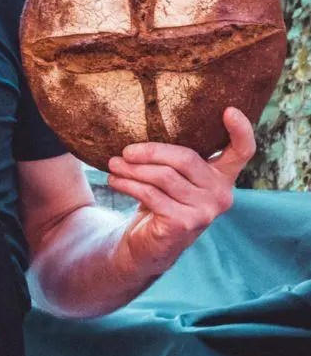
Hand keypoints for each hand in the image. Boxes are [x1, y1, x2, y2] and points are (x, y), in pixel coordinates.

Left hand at [107, 107, 254, 275]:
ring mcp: (205, 211)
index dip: (241, 130)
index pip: (242, 151)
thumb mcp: (173, 176)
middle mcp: (221, 194)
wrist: (150, 245)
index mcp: (222, 176)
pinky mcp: (184, 224)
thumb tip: (142, 122)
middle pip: (185, 158)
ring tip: (114, 164)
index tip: (228, 110)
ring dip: (133, 168)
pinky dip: (128, 184)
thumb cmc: (162, 200)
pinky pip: (150, 194)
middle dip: (150, 151)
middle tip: (125, 151)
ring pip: (164, 176)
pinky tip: (115, 179)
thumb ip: (173, 156)